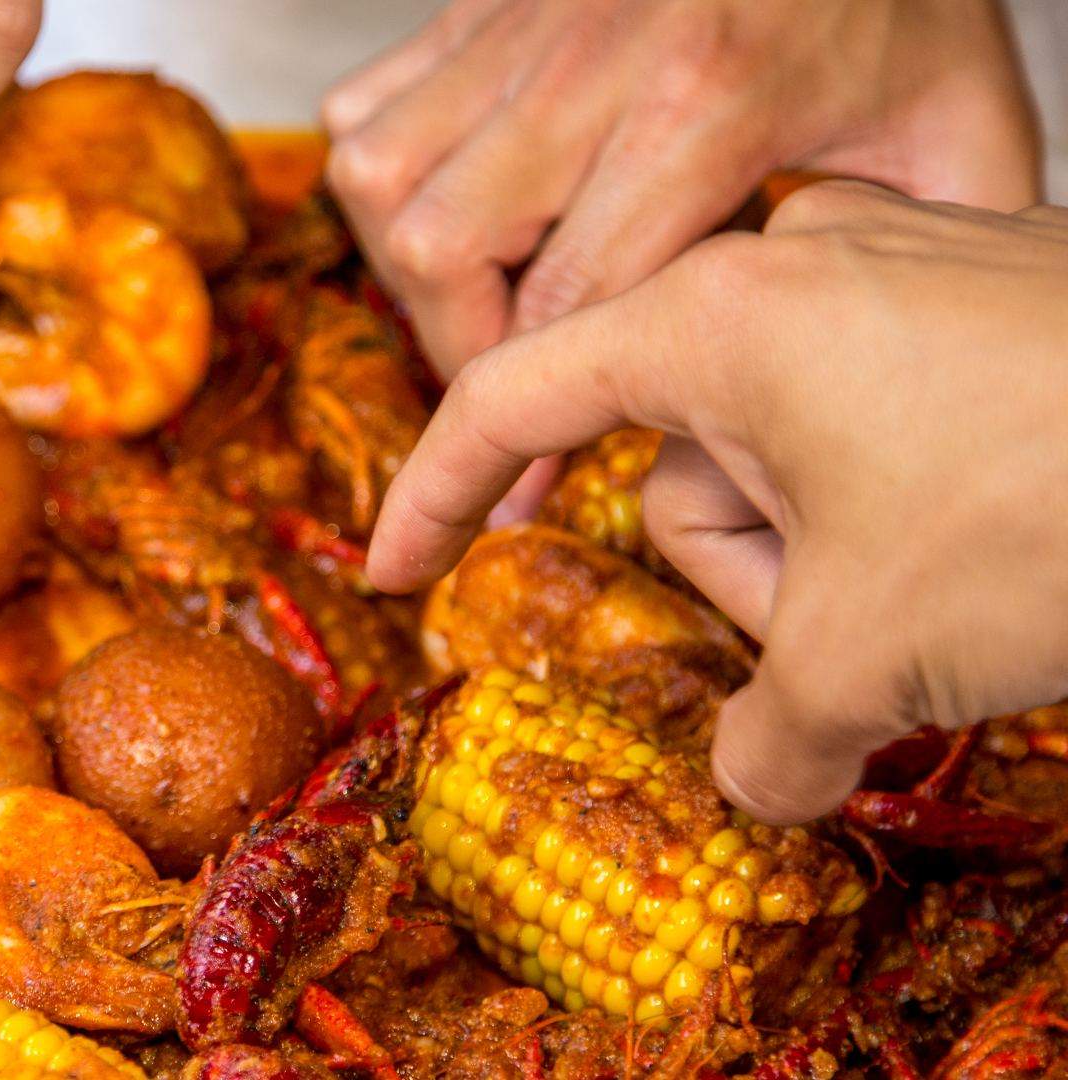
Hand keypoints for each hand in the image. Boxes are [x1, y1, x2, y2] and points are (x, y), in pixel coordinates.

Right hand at [324, 0, 1038, 380]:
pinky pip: (363, 108)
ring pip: (380, 178)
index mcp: (709, 101)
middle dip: (457, 345)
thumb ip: (923, 255)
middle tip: (509, 381)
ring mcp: (520, 26)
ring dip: (410, 267)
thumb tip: (885, 380)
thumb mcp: (956, 124)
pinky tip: (454, 208)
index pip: (573, 298)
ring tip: (476, 300)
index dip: (534, 419)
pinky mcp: (480, 3)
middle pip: (440, 247)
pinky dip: (384, 179)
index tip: (522, 497)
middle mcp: (589, 62)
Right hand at [367, 182, 1067, 825]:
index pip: (513, 397)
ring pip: (788, 446)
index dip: (439, 495)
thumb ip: (765, 736)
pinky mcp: (982, 291)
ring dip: (831, 553)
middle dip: (743, 571)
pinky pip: (876, 412)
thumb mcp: (865, 653)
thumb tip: (754, 781)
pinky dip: (897, 503)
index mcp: (714, 314)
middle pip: (681, 458)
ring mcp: (894, 266)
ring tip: (942, 590)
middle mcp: (789, 262)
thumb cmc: (1055, 502)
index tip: (395, 569)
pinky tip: (984, 541)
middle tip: (839, 636)